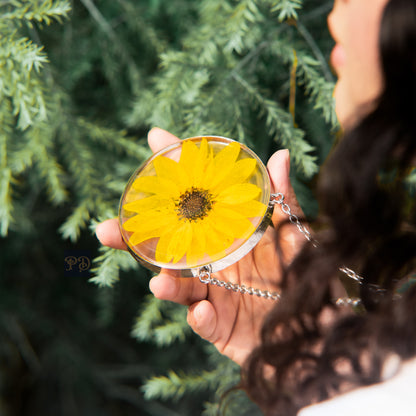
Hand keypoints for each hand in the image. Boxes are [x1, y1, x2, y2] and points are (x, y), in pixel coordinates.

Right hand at [96, 127, 304, 365]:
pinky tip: (202, 312)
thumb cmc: (303, 275)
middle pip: (167, 247)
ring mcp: (213, 295)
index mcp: (225, 235)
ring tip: (157, 281)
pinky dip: (200, 319)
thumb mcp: (294, 234)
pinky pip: (205, 324)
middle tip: (108, 228)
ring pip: (178, 288)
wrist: (318, 325)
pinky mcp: (220, 327)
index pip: (195, 200)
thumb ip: (284, 200)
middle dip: (134, 238)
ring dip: (164, 284)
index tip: (156, 139)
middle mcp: (212, 262)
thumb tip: (280, 154)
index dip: (176, 171)